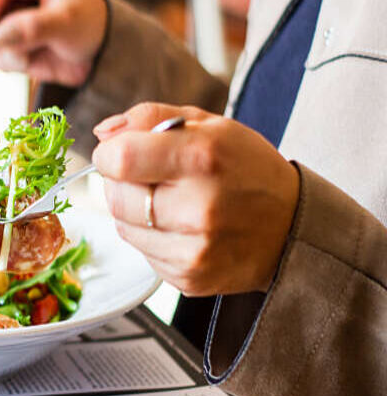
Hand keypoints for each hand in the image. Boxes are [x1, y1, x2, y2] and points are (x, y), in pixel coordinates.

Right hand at [0, 0, 106, 85]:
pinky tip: (35, 56)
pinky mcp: (7, 41)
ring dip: (11, 49)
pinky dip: (15, 61)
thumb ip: (34, 27)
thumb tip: (2, 36)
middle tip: (18, 46)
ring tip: (39, 48)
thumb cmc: (91, 24)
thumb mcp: (68, 21)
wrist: (99, 52)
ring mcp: (8, 16)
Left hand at [92, 103, 299, 295]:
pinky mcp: (189, 277)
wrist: (293, 226)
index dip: (109, 154)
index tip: (118, 152)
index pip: (120, 159)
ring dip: (134, 211)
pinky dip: (151, 236)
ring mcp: (194, 250)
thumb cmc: (246, 167)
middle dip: (120, 183)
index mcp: (203, 158)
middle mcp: (198, 208)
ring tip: (169, 201)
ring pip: (124, 226)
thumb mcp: (208, 124)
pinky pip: (142, 252)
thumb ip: (149, 118)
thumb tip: (103, 134)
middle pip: (115, 197)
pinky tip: (180, 227)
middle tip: (148, 176)